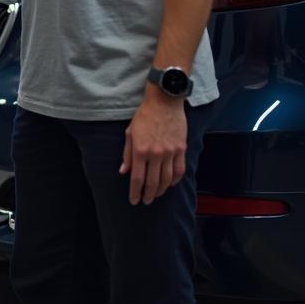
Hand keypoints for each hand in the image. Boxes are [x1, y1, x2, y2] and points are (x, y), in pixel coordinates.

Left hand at [119, 90, 186, 204]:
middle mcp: (155, 154)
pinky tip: (170, 184)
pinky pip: (179, 171)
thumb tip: (123, 171)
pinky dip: (175, 181)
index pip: (137, 178)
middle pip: (153, 182)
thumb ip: (127, 154)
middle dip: (148, 195)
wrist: (164, 102)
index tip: (134, 201)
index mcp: (140, 150)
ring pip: (167, 180)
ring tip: (156, 195)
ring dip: (161, 190)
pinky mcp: (181, 150)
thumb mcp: (130, 132)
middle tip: (145, 201)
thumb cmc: (144, 116)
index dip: (135, 192)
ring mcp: (170, 153)